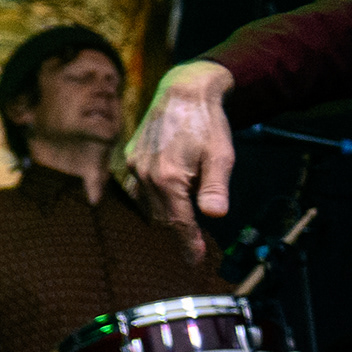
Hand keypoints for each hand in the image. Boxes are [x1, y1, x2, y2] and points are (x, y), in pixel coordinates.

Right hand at [120, 58, 237, 257]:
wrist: (183, 91)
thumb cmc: (208, 123)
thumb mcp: (222, 155)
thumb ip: (216, 187)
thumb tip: (214, 215)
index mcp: (168, 177)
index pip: (178, 221)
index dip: (188, 243)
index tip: (195, 261)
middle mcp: (146, 175)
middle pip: (162, 217)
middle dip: (180, 228)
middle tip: (199, 237)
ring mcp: (134, 167)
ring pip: (149, 205)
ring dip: (167, 213)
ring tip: (187, 211)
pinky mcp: (130, 159)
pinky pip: (139, 190)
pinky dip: (153, 199)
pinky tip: (168, 194)